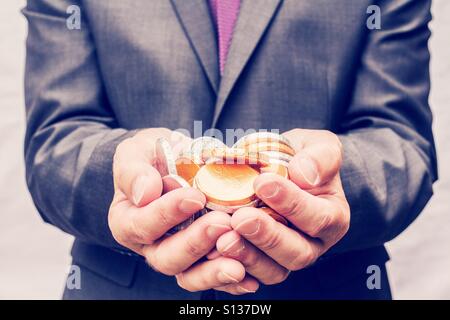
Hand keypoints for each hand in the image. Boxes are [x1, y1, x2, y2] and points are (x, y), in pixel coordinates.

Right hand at [108, 128, 256, 293]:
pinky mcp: (201, 259)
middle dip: (196, 243)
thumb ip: (134, 171)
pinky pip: (212, 275)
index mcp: (127, 221)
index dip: (167, 214)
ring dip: (214, 270)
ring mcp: (177, 254)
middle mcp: (150, 244)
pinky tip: (249, 278)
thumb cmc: (151, 156)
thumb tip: (145, 193)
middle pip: (167, 258)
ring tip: (238, 263)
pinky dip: (231, 281)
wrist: (174, 160)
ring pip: (190, 275)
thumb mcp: (135, 152)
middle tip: (222, 223)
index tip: (194, 196)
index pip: (142, 225)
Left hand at [214, 129, 349, 285]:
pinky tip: (213, 251)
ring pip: (274, 270)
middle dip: (268, 237)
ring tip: (224, 239)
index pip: (318, 218)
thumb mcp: (319, 146)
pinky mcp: (264, 264)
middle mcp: (314, 243)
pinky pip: (251, 274)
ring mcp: (287, 257)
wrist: (282, 171)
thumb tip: (304, 175)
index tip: (263, 183)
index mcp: (333, 217)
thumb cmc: (302, 158)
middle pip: (297, 253)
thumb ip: (321, 156)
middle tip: (240, 218)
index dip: (292, 203)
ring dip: (248, 255)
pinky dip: (233, 265)